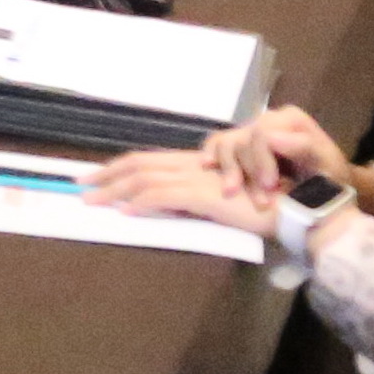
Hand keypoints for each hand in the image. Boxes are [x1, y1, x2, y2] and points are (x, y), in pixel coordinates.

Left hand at [86, 146, 272, 230]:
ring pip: (145, 178)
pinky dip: (142, 202)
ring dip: (113, 190)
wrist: (294, 208)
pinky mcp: (205, 195)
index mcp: (195, 164)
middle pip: (139, 163)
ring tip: (91, 201)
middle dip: (105, 174)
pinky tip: (125, 213)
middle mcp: (192, 166)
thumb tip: (165, 208)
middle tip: (79, 184)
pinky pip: (165, 196)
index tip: (96, 176)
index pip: (148, 160)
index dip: (119, 167)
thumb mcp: (221, 200)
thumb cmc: (263, 206)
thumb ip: (194, 200)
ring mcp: (198, 179)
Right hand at [208, 105, 361, 196]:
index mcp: (291, 120)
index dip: (261, 161)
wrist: (327, 190)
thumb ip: (304, 147)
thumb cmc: (330, 180)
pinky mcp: (241, 143)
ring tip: (231, 192)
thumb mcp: (328, 165)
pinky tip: (208, 166)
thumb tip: (270, 137)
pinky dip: (211, 154)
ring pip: (226, 142)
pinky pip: (218, 143)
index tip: (269, 188)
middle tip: (260, 201)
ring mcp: (252, 130)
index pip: (263, 133)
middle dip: (248, 172)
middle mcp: (269, 119)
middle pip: (243, 140)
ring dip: (229, 169)